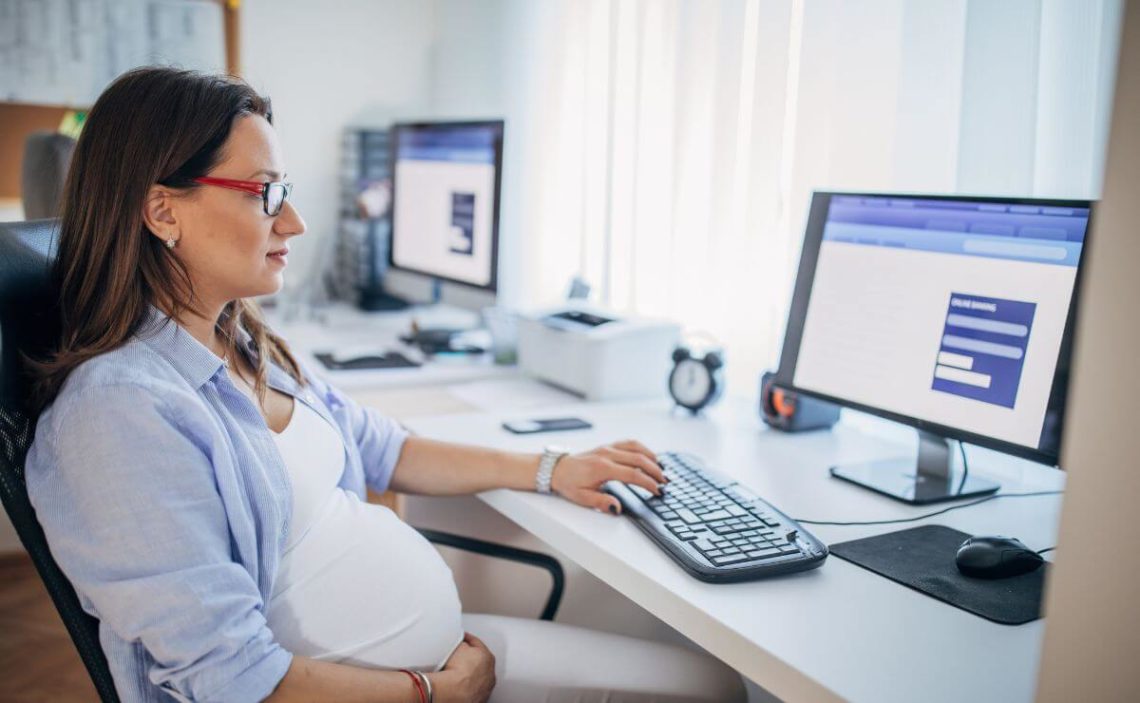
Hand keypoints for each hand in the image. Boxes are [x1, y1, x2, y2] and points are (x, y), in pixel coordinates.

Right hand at [431, 632, 495, 702]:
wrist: (453, 690)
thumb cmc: (456, 669)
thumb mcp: (458, 646)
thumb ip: (462, 642)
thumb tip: (462, 642)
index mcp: (488, 656)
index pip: (477, 643)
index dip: (467, 639)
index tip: (460, 639)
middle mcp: (491, 672)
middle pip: (479, 660)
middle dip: (470, 657)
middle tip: (457, 657)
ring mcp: (486, 687)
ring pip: (477, 676)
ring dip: (469, 673)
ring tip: (456, 672)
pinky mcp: (480, 699)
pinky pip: (473, 688)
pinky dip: (467, 686)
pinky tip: (458, 684)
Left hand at [550, 439, 667, 514]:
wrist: (557, 469)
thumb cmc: (569, 483)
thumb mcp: (582, 498)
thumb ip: (601, 502)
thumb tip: (617, 508)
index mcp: (601, 469)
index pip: (632, 474)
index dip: (647, 483)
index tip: (657, 491)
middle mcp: (607, 455)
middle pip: (639, 459)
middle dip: (655, 471)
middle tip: (665, 482)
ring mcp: (608, 448)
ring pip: (636, 448)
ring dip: (652, 457)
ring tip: (662, 469)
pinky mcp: (608, 446)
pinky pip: (629, 443)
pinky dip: (643, 448)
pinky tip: (650, 457)